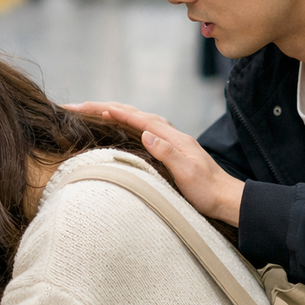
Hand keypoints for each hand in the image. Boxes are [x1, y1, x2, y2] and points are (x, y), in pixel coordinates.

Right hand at [96, 105, 243, 226]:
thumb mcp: (187, 174)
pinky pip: (140, 128)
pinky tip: (116, 123)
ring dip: (113, 111)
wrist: (226, 199)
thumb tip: (146, 133)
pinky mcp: (168, 148)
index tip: (92, 107)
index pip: (139, 119)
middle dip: (105, 107)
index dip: (115, 112)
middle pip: (133, 113)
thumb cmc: (207, 191)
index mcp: (173, 138)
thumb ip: (167, 153)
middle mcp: (170, 134)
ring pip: (136, 118)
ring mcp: (169, 140)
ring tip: (90, 109)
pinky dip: (124, 121)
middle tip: (78, 105)